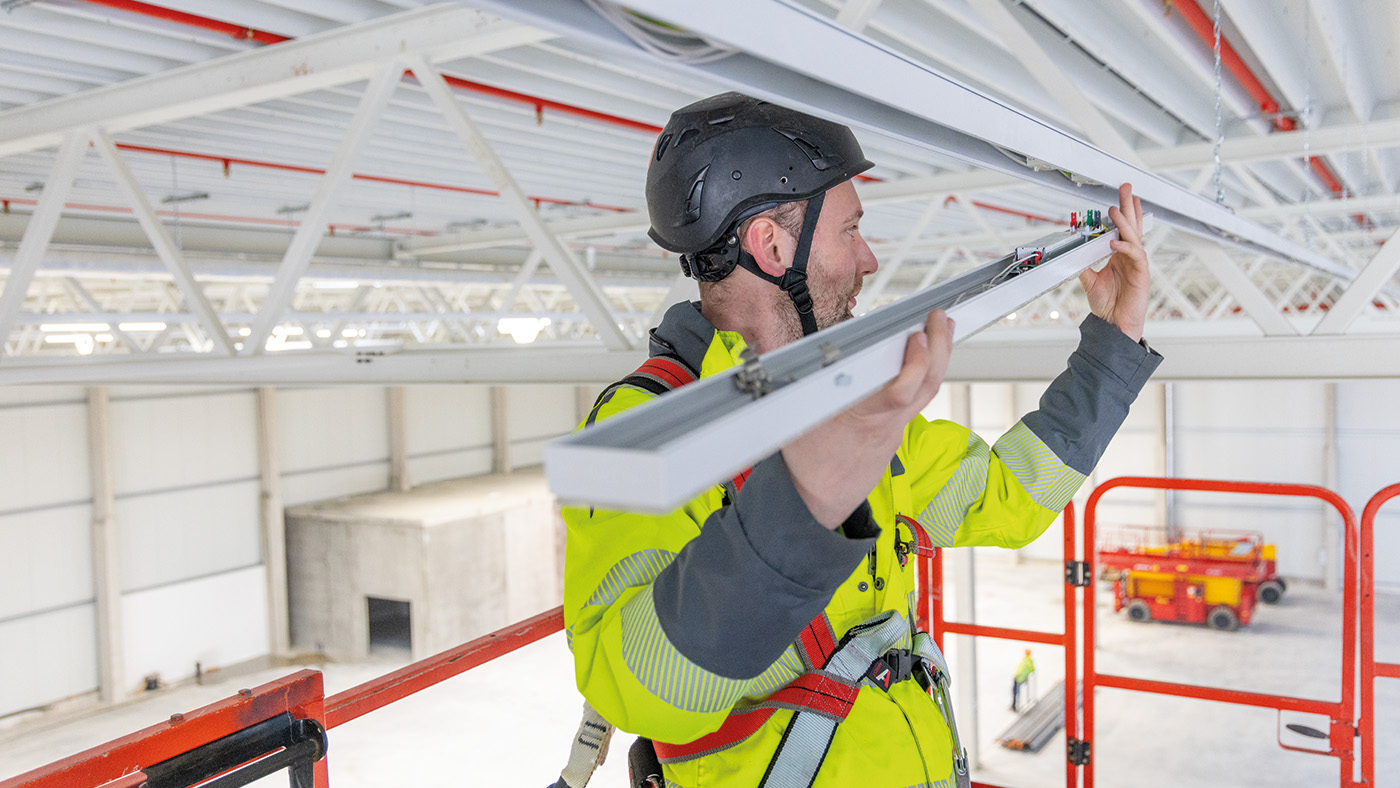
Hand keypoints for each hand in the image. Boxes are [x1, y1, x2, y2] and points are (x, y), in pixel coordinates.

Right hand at [782, 309, 953, 528]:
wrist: (818, 503)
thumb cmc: (805, 464)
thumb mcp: (795, 420)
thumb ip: (801, 386)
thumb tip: (794, 356)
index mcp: (860, 419)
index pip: (899, 393)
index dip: (914, 365)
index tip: (916, 336)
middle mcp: (885, 424)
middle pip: (925, 386)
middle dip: (939, 347)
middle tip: (941, 318)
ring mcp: (895, 430)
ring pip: (927, 392)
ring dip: (938, 358)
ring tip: (942, 329)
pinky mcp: (895, 433)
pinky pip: (918, 401)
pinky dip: (925, 375)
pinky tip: (925, 358)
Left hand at [1080, 183, 1150, 341]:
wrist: (1114, 324)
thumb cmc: (1108, 305)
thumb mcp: (1089, 281)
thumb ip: (1083, 266)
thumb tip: (1072, 255)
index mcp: (1120, 256)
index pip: (1123, 229)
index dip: (1122, 213)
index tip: (1118, 198)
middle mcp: (1130, 257)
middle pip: (1132, 226)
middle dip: (1129, 206)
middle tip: (1127, 189)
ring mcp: (1137, 265)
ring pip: (1134, 238)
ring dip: (1125, 223)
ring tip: (1115, 210)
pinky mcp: (1141, 275)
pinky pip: (1136, 256)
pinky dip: (1125, 248)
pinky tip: (1114, 244)